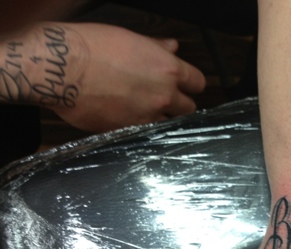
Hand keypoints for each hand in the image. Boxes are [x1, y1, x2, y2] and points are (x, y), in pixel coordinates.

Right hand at [51, 23, 205, 131]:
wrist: (59, 68)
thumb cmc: (88, 47)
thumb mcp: (128, 38)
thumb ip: (156, 48)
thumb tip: (172, 47)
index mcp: (167, 69)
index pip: (198, 82)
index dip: (192, 85)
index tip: (188, 86)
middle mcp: (163, 95)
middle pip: (189, 108)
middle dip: (180, 105)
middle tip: (166, 101)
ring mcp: (147, 116)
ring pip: (169, 125)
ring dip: (162, 120)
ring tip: (145, 112)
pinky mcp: (128, 131)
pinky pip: (145, 135)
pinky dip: (141, 130)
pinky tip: (129, 121)